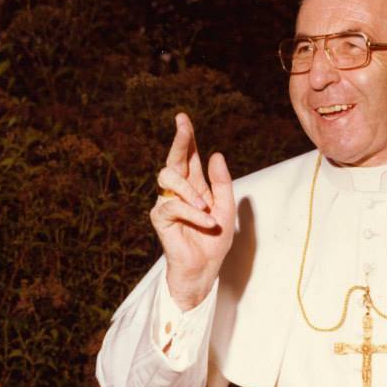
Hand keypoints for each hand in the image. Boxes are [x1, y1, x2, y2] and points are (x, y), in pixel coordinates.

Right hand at [150, 113, 235, 309]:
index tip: (182, 118)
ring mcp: (167, 202)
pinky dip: (193, 213)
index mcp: (195, 186)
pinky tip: (206, 222)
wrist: (205, 268)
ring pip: (170, 178)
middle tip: (183, 125)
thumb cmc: (214, 240)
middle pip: (174, 159)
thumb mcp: (226, 209)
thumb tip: (215, 154)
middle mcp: (178, 191)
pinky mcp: (160, 218)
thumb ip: (222, 183)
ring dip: (191, 191)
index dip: (186, 138)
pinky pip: (174, 206)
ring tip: (207, 209)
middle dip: (179, 140)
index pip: (189, 157)